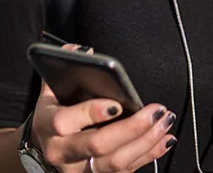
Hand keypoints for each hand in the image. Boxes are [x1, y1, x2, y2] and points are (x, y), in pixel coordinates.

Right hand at [32, 49, 175, 171]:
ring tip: (164, 121)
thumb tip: (81, 51)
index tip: (117, 103)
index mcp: (48, 126)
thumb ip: (63, 71)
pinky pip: (127, 170)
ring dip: (145, 141)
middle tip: (155, 111)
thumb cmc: (54, 115)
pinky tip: (165, 138)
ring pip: (116, 162)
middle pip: (98, 145)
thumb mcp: (51, 93)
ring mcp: (80, 170)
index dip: (91, 113)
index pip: (64, 122)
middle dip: (130, 128)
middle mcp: (63, 152)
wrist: (47, 150)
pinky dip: (150, 154)